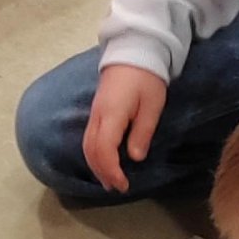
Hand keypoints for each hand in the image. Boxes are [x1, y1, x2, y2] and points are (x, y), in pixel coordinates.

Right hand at [82, 65, 167, 192]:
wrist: (134, 51)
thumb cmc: (147, 78)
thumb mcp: (152, 105)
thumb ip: (142, 132)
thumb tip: (135, 158)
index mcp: (112, 114)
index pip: (104, 149)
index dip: (111, 171)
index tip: (123, 185)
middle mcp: (98, 116)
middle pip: (91, 150)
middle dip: (102, 172)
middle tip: (117, 188)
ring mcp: (94, 113)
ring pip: (86, 145)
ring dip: (96, 165)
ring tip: (109, 180)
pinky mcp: (96, 111)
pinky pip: (89, 137)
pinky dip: (94, 154)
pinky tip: (104, 161)